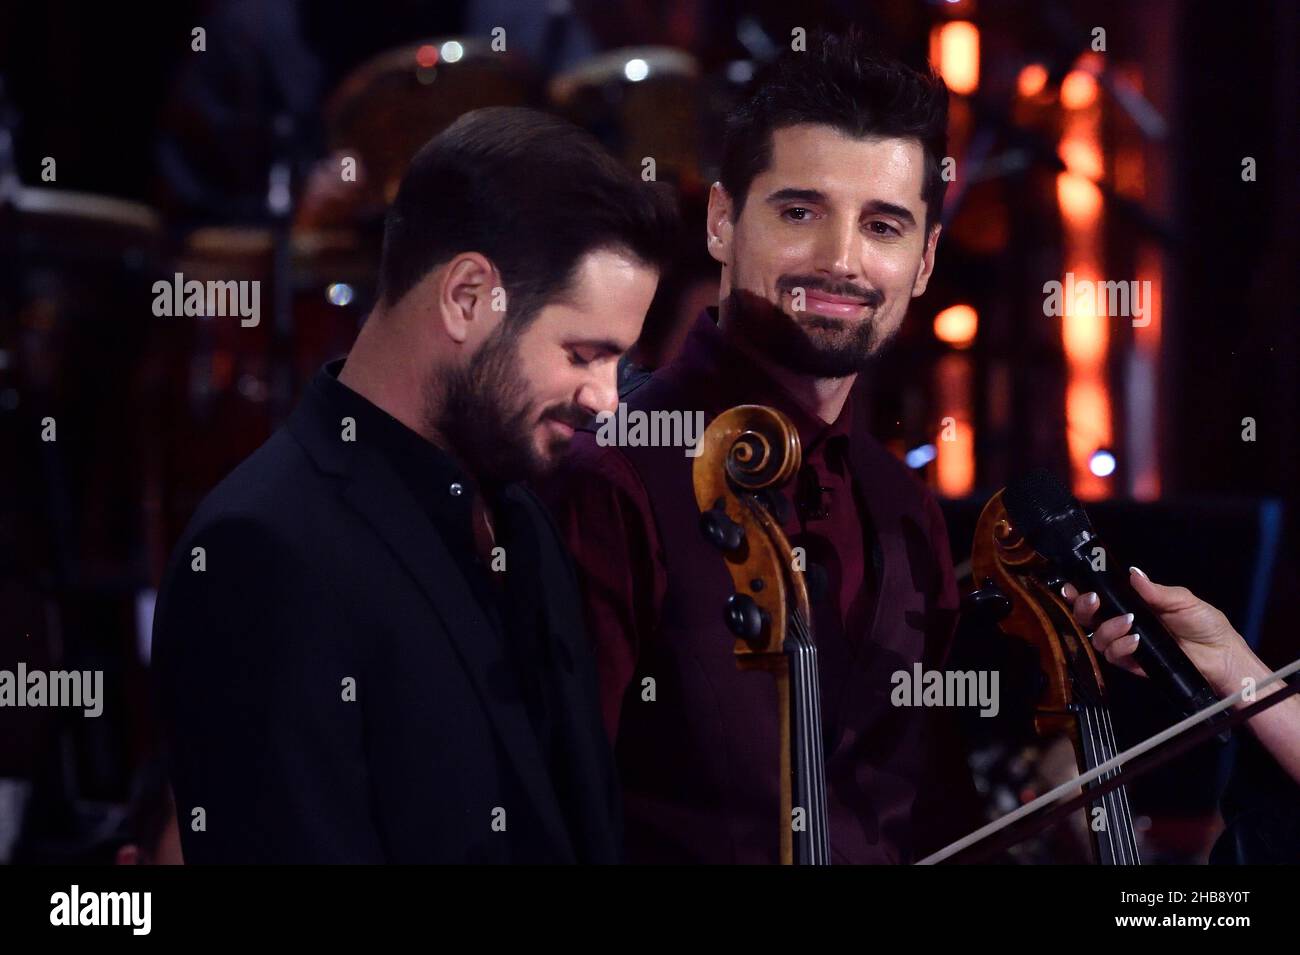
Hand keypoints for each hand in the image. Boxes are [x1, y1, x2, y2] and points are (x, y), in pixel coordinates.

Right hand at [1062, 568, 1245, 693]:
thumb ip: (1155, 590)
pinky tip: (1135, 642)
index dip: (1081, 592)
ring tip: (1129, 623)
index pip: (1100, 597)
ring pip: (1098, 637)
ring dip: (1108, 629)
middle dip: (1084, 607)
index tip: (1073, 587)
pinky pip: (1113, 656)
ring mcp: (1127, 644)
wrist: (1222, 657)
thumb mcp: (1182, 600)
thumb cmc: (1205, 624)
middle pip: (1089, 617)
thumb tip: (1132, 572)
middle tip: (1093, 601)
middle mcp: (1124, 623)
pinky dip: (1120, 647)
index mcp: (1133, 604)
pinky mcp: (1132, 663)